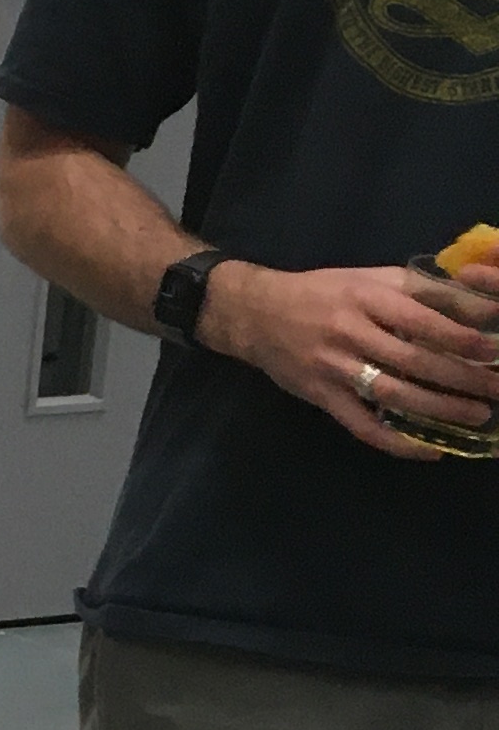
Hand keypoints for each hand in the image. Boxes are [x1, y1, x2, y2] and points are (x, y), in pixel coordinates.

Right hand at [200, 259, 498, 456]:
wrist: (255, 314)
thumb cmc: (322, 293)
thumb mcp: (368, 279)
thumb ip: (418, 291)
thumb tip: (476, 307)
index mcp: (366, 298)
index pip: (422, 320)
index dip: (462, 338)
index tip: (494, 350)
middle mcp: (350, 332)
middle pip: (414, 361)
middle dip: (463, 378)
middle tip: (497, 390)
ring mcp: (333, 367)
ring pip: (394, 394)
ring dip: (440, 409)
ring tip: (476, 416)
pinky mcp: (321, 396)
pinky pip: (362, 425)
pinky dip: (396, 442)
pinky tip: (428, 450)